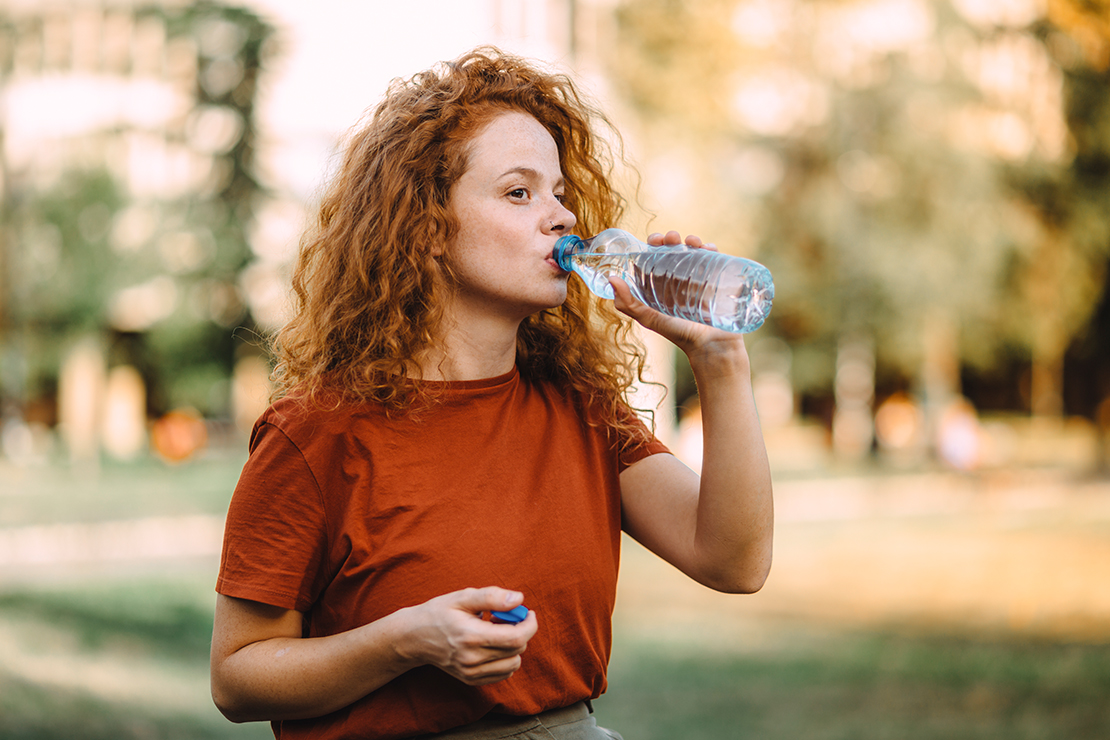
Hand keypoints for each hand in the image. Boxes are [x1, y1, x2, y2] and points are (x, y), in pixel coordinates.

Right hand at [399, 587, 537, 685]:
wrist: (414, 637)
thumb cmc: (439, 613)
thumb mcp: (463, 597)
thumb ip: (492, 597)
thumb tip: (519, 599)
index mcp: (471, 636)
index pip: (516, 638)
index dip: (530, 625)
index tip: (528, 613)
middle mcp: (471, 659)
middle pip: (517, 650)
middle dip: (521, 632)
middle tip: (506, 618)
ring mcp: (470, 673)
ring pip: (513, 664)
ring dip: (514, 647)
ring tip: (497, 632)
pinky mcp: (470, 680)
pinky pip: (503, 674)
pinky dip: (505, 659)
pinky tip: (492, 645)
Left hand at [609, 231, 745, 358]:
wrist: (710, 346)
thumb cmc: (679, 333)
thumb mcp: (649, 318)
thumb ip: (628, 304)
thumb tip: (611, 279)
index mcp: (660, 284)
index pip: (654, 257)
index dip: (653, 244)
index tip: (654, 241)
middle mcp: (678, 278)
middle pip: (673, 250)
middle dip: (671, 239)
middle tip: (671, 238)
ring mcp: (698, 277)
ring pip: (693, 250)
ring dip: (691, 240)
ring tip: (690, 241)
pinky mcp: (716, 278)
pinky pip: (714, 258)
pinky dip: (710, 248)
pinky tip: (707, 249)